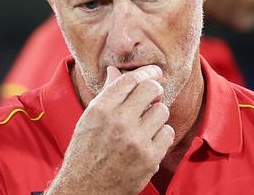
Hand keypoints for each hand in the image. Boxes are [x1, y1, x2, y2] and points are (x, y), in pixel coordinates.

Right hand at [46, 65, 174, 194]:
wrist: (85, 189)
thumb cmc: (86, 152)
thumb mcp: (89, 119)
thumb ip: (107, 95)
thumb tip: (115, 70)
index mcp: (101, 109)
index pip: (130, 80)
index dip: (146, 72)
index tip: (155, 72)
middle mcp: (119, 121)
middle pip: (151, 89)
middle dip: (155, 90)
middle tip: (153, 97)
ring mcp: (136, 140)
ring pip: (162, 110)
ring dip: (157, 115)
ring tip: (147, 124)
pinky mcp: (149, 157)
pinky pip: (168, 133)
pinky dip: (162, 135)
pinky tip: (150, 140)